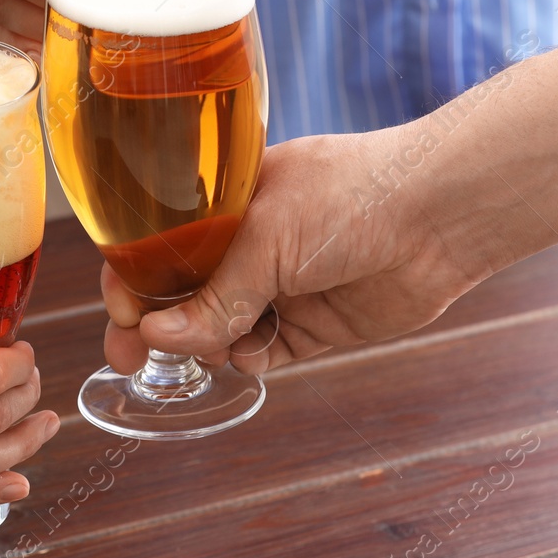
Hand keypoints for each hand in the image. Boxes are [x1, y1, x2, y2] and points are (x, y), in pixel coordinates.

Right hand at [101, 132, 490, 375]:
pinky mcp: (314, 325)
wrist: (437, 215)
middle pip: (183, 294)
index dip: (133, 278)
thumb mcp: (266, 238)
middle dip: (155, 325)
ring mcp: (281, 286)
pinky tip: (247, 355)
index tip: (120, 311)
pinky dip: (250, 359)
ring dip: (206, 344)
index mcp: (227, 203)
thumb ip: (215, 293)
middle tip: (129, 355)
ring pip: (220, 328)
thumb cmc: (349, 197)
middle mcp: (249, 245)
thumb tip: (157, 334)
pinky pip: (265, 352)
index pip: (160, 244)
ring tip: (211, 346)